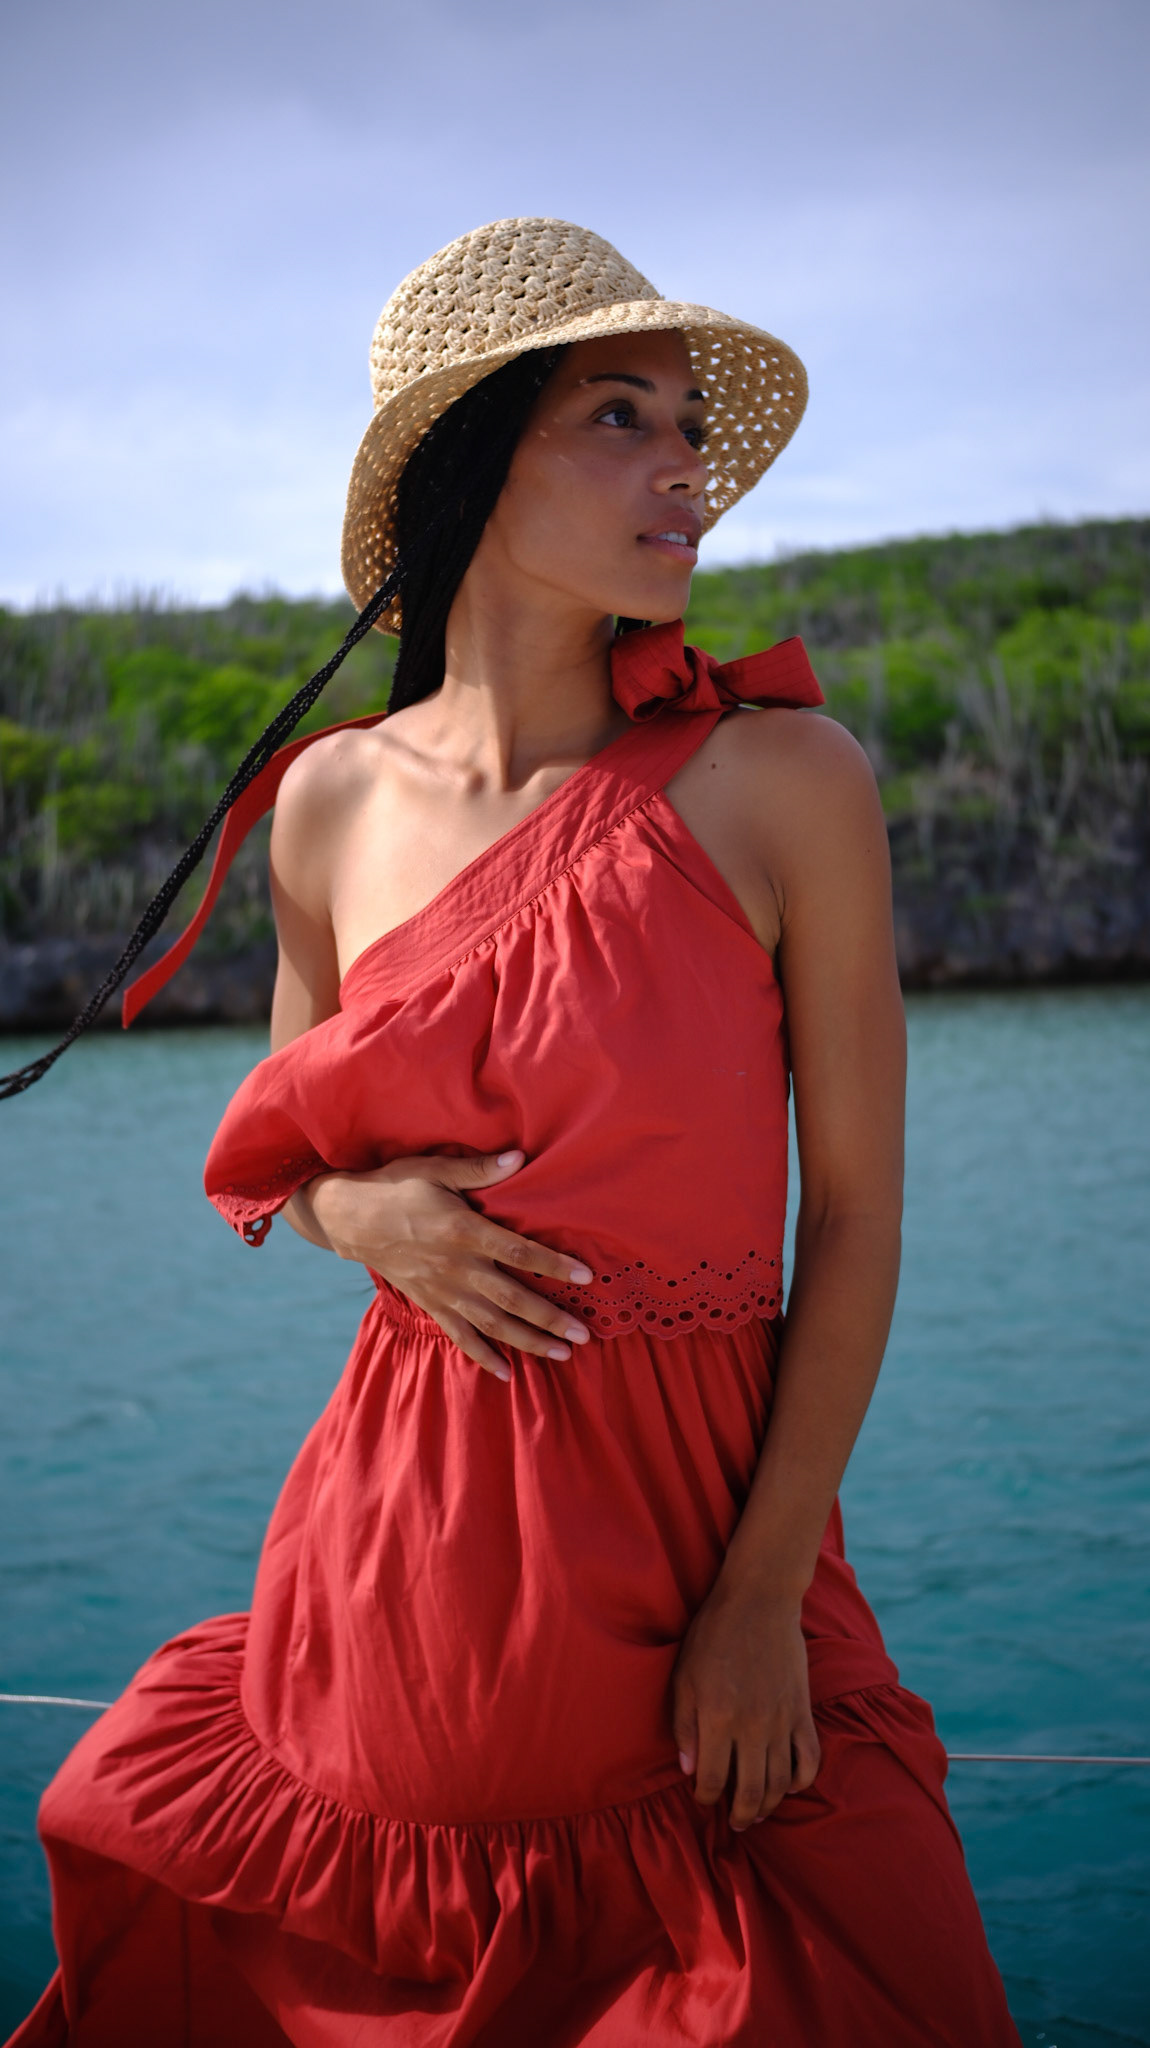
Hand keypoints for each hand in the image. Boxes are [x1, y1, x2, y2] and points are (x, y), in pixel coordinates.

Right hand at [302, 1149, 592, 1382]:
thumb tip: (520, 1157)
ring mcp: (443, 1290)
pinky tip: (506, 1373)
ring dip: (528, 1341)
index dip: (555, 1265)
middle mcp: (457, 1268)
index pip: (520, 1253)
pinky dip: (482, 1356)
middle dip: (551, 1318)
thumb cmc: (397, 1186)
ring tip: (561, 1355)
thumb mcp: (436, 1168)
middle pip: (513, 1299)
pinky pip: (459, 1335)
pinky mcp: (430, 1303)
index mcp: (464, 1232)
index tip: (587, 1276)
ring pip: (492, 1324)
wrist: (349, 1217)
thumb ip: (479, 1169)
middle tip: (585, 1335)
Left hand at [671, 1576, 819, 1828]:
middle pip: (751, 1792)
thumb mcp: (683, 1676)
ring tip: (759, 1813)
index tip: (703, 1799)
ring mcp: (782, 1721)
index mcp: (718, 1719)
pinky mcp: (803, 1711)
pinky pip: (810, 1758)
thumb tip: (689, 1770)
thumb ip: (684, 1726)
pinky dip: (803, 1780)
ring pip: (781, 1782)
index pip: (713, 1780)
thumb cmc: (713, 1634)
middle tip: (735, 1824)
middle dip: (741, 1816)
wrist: (759, 1600)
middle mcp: (753, 1727)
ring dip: (770, 1806)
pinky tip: (791, 1785)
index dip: (706, 1798)